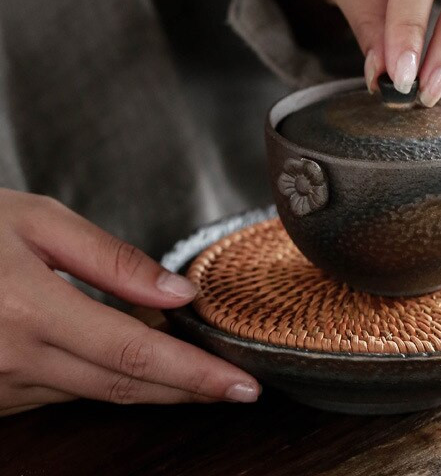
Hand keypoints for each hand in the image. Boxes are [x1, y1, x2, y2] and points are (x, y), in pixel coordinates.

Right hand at [0, 188, 259, 415]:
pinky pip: (63, 392)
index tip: (243, 385)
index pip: (136, 353)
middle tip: (239, 388)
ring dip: (152, 384)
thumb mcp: (40, 222)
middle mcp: (13, 359)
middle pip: (124, 386)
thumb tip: (177, 294)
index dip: (196, 374)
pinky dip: (106, 378)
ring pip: (96, 394)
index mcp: (31, 309)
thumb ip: (113, 261)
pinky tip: (135, 361)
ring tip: (199, 367)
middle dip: (188, 390)